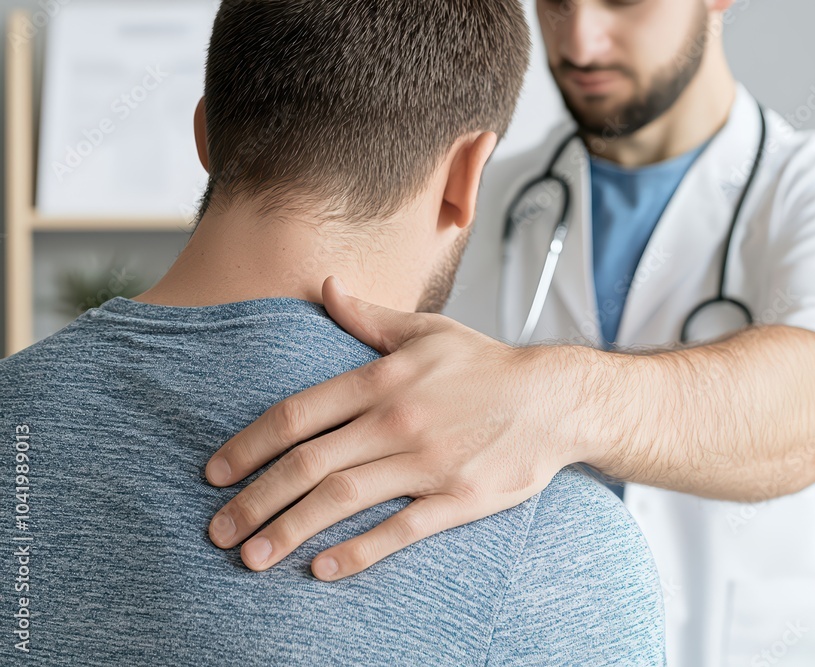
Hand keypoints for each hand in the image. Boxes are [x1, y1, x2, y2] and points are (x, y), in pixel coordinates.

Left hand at [205, 277, 586, 579]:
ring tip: (252, 557)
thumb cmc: (487, 366)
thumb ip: (368, 317)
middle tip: (217, 530)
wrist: (555, 400)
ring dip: (290, 529)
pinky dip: (358, 551)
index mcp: (383, 379)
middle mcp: (397, 420)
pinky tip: (322, 569)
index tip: (214, 473)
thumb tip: (326, 287)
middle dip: (254, 499)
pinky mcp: (459, 498)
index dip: (249, 445)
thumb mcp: (428, 331)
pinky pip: (400, 529)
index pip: (298, 413)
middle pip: (308, 463)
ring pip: (343, 498)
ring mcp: (428, 462)